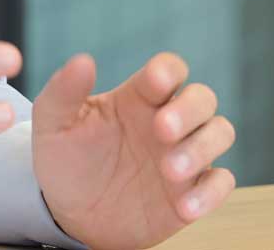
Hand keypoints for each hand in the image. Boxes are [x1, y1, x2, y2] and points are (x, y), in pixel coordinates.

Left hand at [33, 53, 235, 248]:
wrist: (71, 214)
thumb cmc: (65, 159)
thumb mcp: (52, 124)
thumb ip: (63, 91)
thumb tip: (82, 60)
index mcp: (136, 97)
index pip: (168, 69)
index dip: (168, 70)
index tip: (155, 80)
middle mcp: (166, 120)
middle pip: (203, 97)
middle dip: (190, 109)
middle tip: (162, 130)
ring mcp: (184, 154)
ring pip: (220, 133)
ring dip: (201, 148)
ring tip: (169, 171)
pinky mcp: (192, 190)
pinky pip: (221, 183)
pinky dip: (210, 193)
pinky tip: (184, 207)